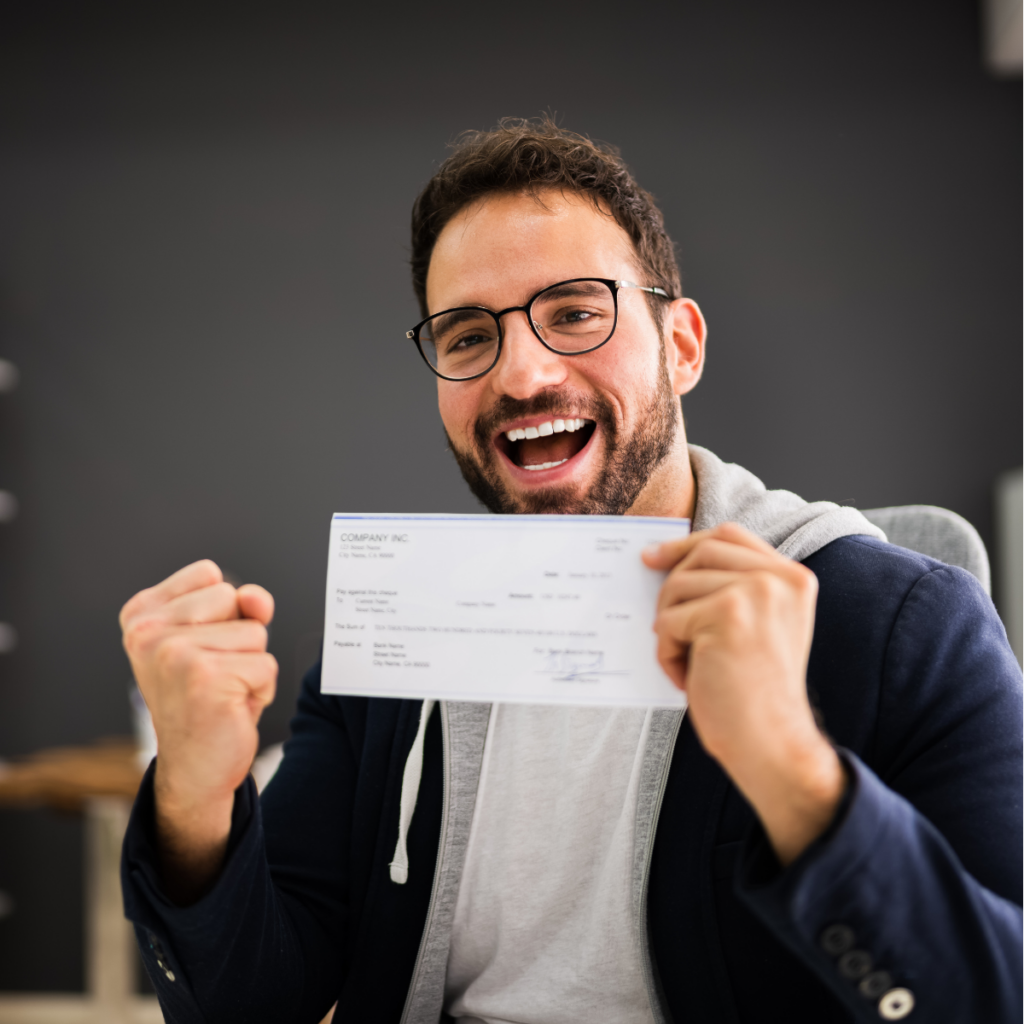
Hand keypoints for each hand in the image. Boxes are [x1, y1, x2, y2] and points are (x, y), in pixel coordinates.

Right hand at [119, 560, 277, 900]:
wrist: (195, 768)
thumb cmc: (206, 699)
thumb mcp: (219, 639)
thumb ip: (240, 605)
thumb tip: (256, 597)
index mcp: (140, 614)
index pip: (210, 575)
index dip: (222, 611)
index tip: (199, 647)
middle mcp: (147, 631)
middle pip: (233, 597)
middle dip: (239, 637)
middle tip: (213, 675)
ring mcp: (172, 653)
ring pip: (255, 632)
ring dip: (251, 665)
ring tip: (221, 692)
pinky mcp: (205, 677)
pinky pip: (266, 664)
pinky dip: (261, 689)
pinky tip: (231, 709)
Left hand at [643, 523, 844, 864]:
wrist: (772, 744)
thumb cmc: (753, 693)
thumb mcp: (756, 626)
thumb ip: (730, 588)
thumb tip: (661, 559)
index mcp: (792, 578)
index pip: (729, 536)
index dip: (687, 544)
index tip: (654, 557)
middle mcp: (780, 579)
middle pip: (700, 553)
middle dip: (672, 589)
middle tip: (670, 630)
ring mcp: (756, 593)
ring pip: (678, 585)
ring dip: (671, 627)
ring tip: (690, 662)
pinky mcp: (727, 614)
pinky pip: (669, 621)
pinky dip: (668, 653)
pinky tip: (689, 678)